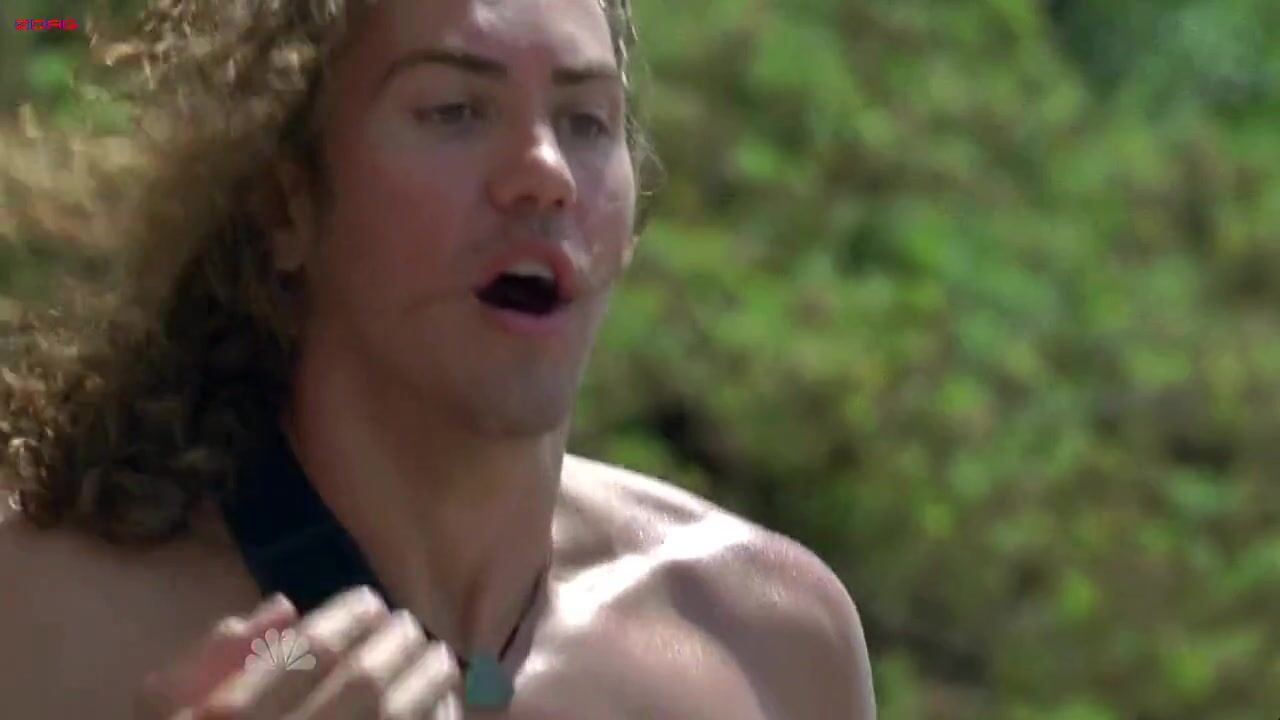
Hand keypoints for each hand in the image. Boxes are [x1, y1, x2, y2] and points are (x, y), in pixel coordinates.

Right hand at [136, 586, 461, 719]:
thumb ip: (208, 660)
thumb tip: (284, 606)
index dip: (349, 618)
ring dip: (430, 683)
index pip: (308, 653)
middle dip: (398, 645)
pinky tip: (442, 708)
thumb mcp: (164, 713)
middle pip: (364, 685)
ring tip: (438, 659)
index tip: (371, 601)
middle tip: (411, 625)